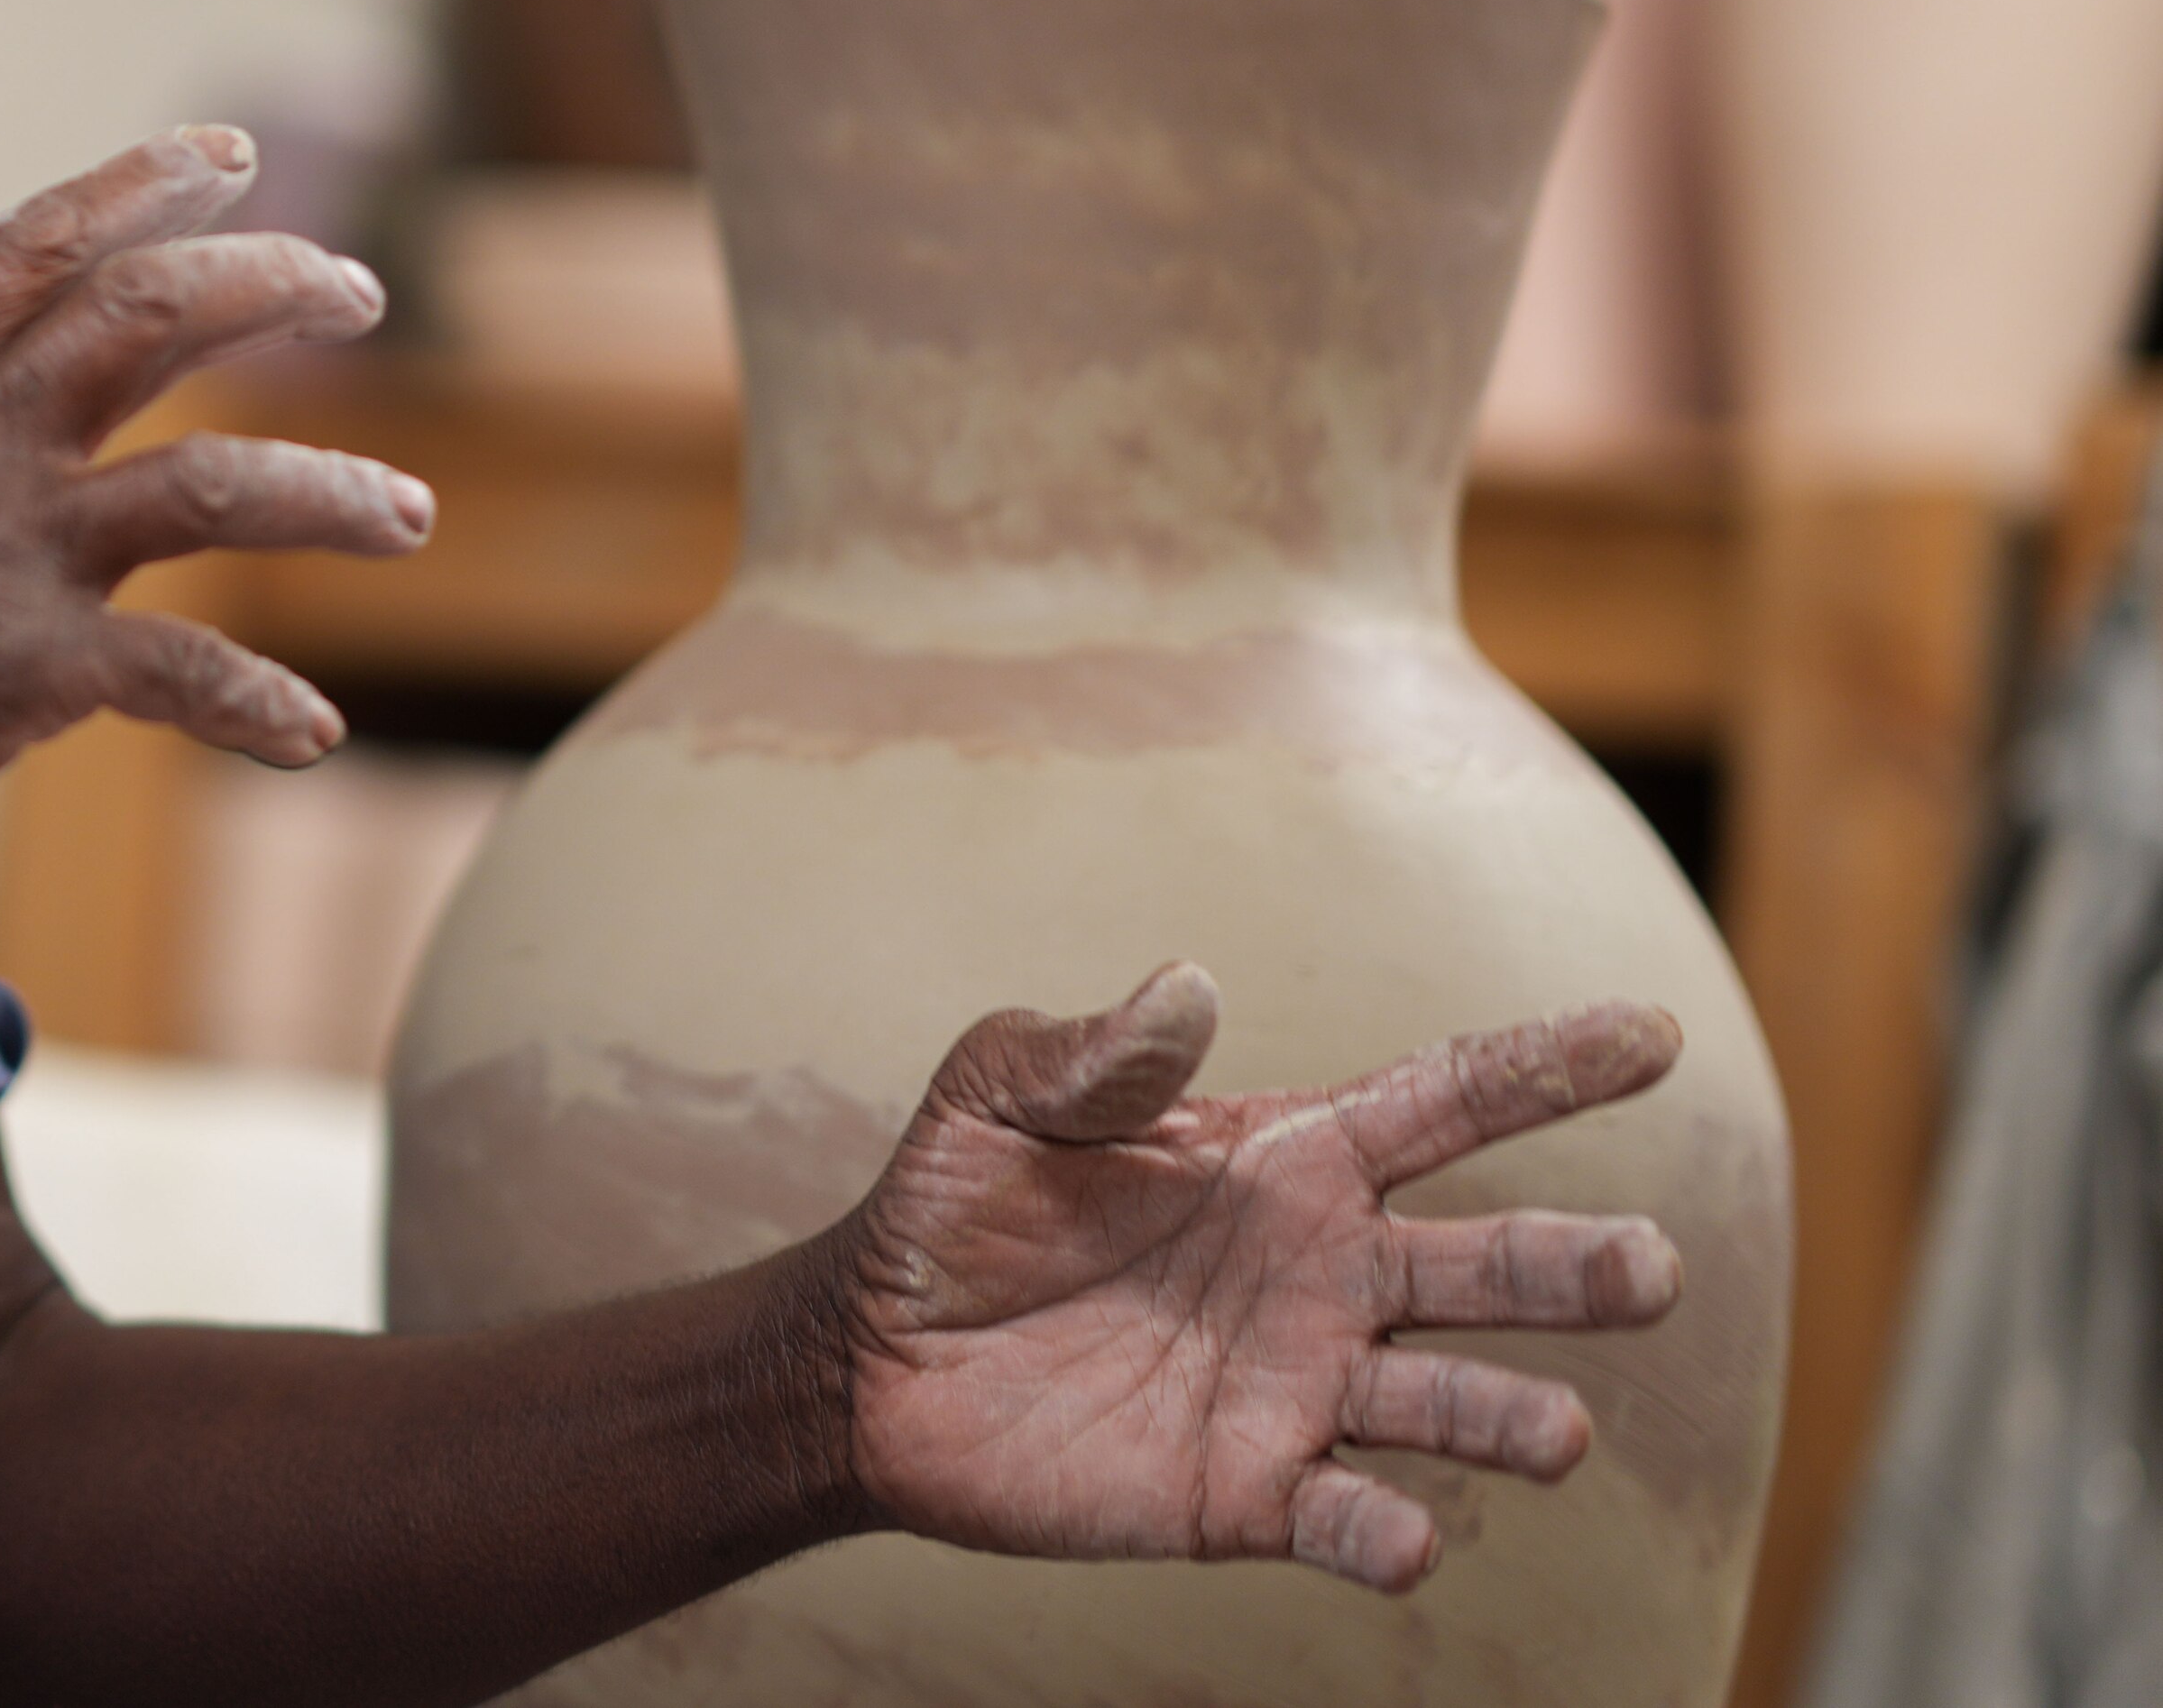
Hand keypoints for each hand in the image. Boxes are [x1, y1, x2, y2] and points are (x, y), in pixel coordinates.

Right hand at [0, 127, 430, 901]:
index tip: (226, 155)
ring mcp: (0, 550)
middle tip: (359, 285)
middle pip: (150, 313)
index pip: (36, 246)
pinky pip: (176, 674)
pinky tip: (311, 733)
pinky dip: (256, 703)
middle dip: (271, 282)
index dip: (141, 187)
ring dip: (329, 491)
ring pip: (211, 483)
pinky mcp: (16, 671)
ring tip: (408, 514)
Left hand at [834, 964, 1684, 1591]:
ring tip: (1561, 1435)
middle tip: (1653, 1268)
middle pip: (1486, 1265)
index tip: (1654, 1037)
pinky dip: (1380, 1531)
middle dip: (1577, 1267)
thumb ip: (1092, 1051)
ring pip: (1444, 1401)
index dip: (1551, 1067)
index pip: (1448, 1102)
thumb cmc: (952, 1205)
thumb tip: (1187, 987)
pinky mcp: (1246, 1491)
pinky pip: (1339, 1514)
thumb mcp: (1001, 1097)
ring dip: (1508, 1419)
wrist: (872, 1356)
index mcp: (1289, 1158)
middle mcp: (1326, 1273)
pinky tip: (1402, 1539)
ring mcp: (1298, 1387)